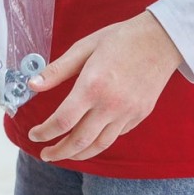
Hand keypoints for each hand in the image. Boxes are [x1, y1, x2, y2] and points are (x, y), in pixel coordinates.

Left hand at [27, 12, 182, 161]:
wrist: (161, 40)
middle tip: (45, 155)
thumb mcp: (83, 48)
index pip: (62, 121)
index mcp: (92, 87)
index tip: (34, 134)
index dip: (44, 132)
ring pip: (100, 144)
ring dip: (79, 154)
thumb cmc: (121, 39)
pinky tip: (90, 138)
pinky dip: (100, 141)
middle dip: (59, 152)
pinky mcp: (140, 115)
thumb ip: (57, 70)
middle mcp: (110, 105)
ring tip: (65, 155)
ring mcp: (128, 113)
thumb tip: (32, 84)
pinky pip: (117, 135)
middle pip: (80, 140)